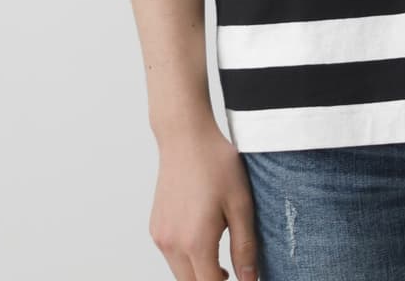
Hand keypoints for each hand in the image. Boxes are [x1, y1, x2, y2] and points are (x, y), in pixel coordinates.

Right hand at [149, 121, 258, 280]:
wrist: (185, 136)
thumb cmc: (216, 164)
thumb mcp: (241, 203)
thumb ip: (245, 246)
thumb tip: (249, 279)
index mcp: (196, 242)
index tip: (240, 279)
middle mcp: (172, 244)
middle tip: (232, 274)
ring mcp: (160, 236)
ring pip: (180, 273)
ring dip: (199, 272)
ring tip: (220, 258)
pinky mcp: (155, 227)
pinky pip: (171, 255)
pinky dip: (186, 258)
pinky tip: (201, 238)